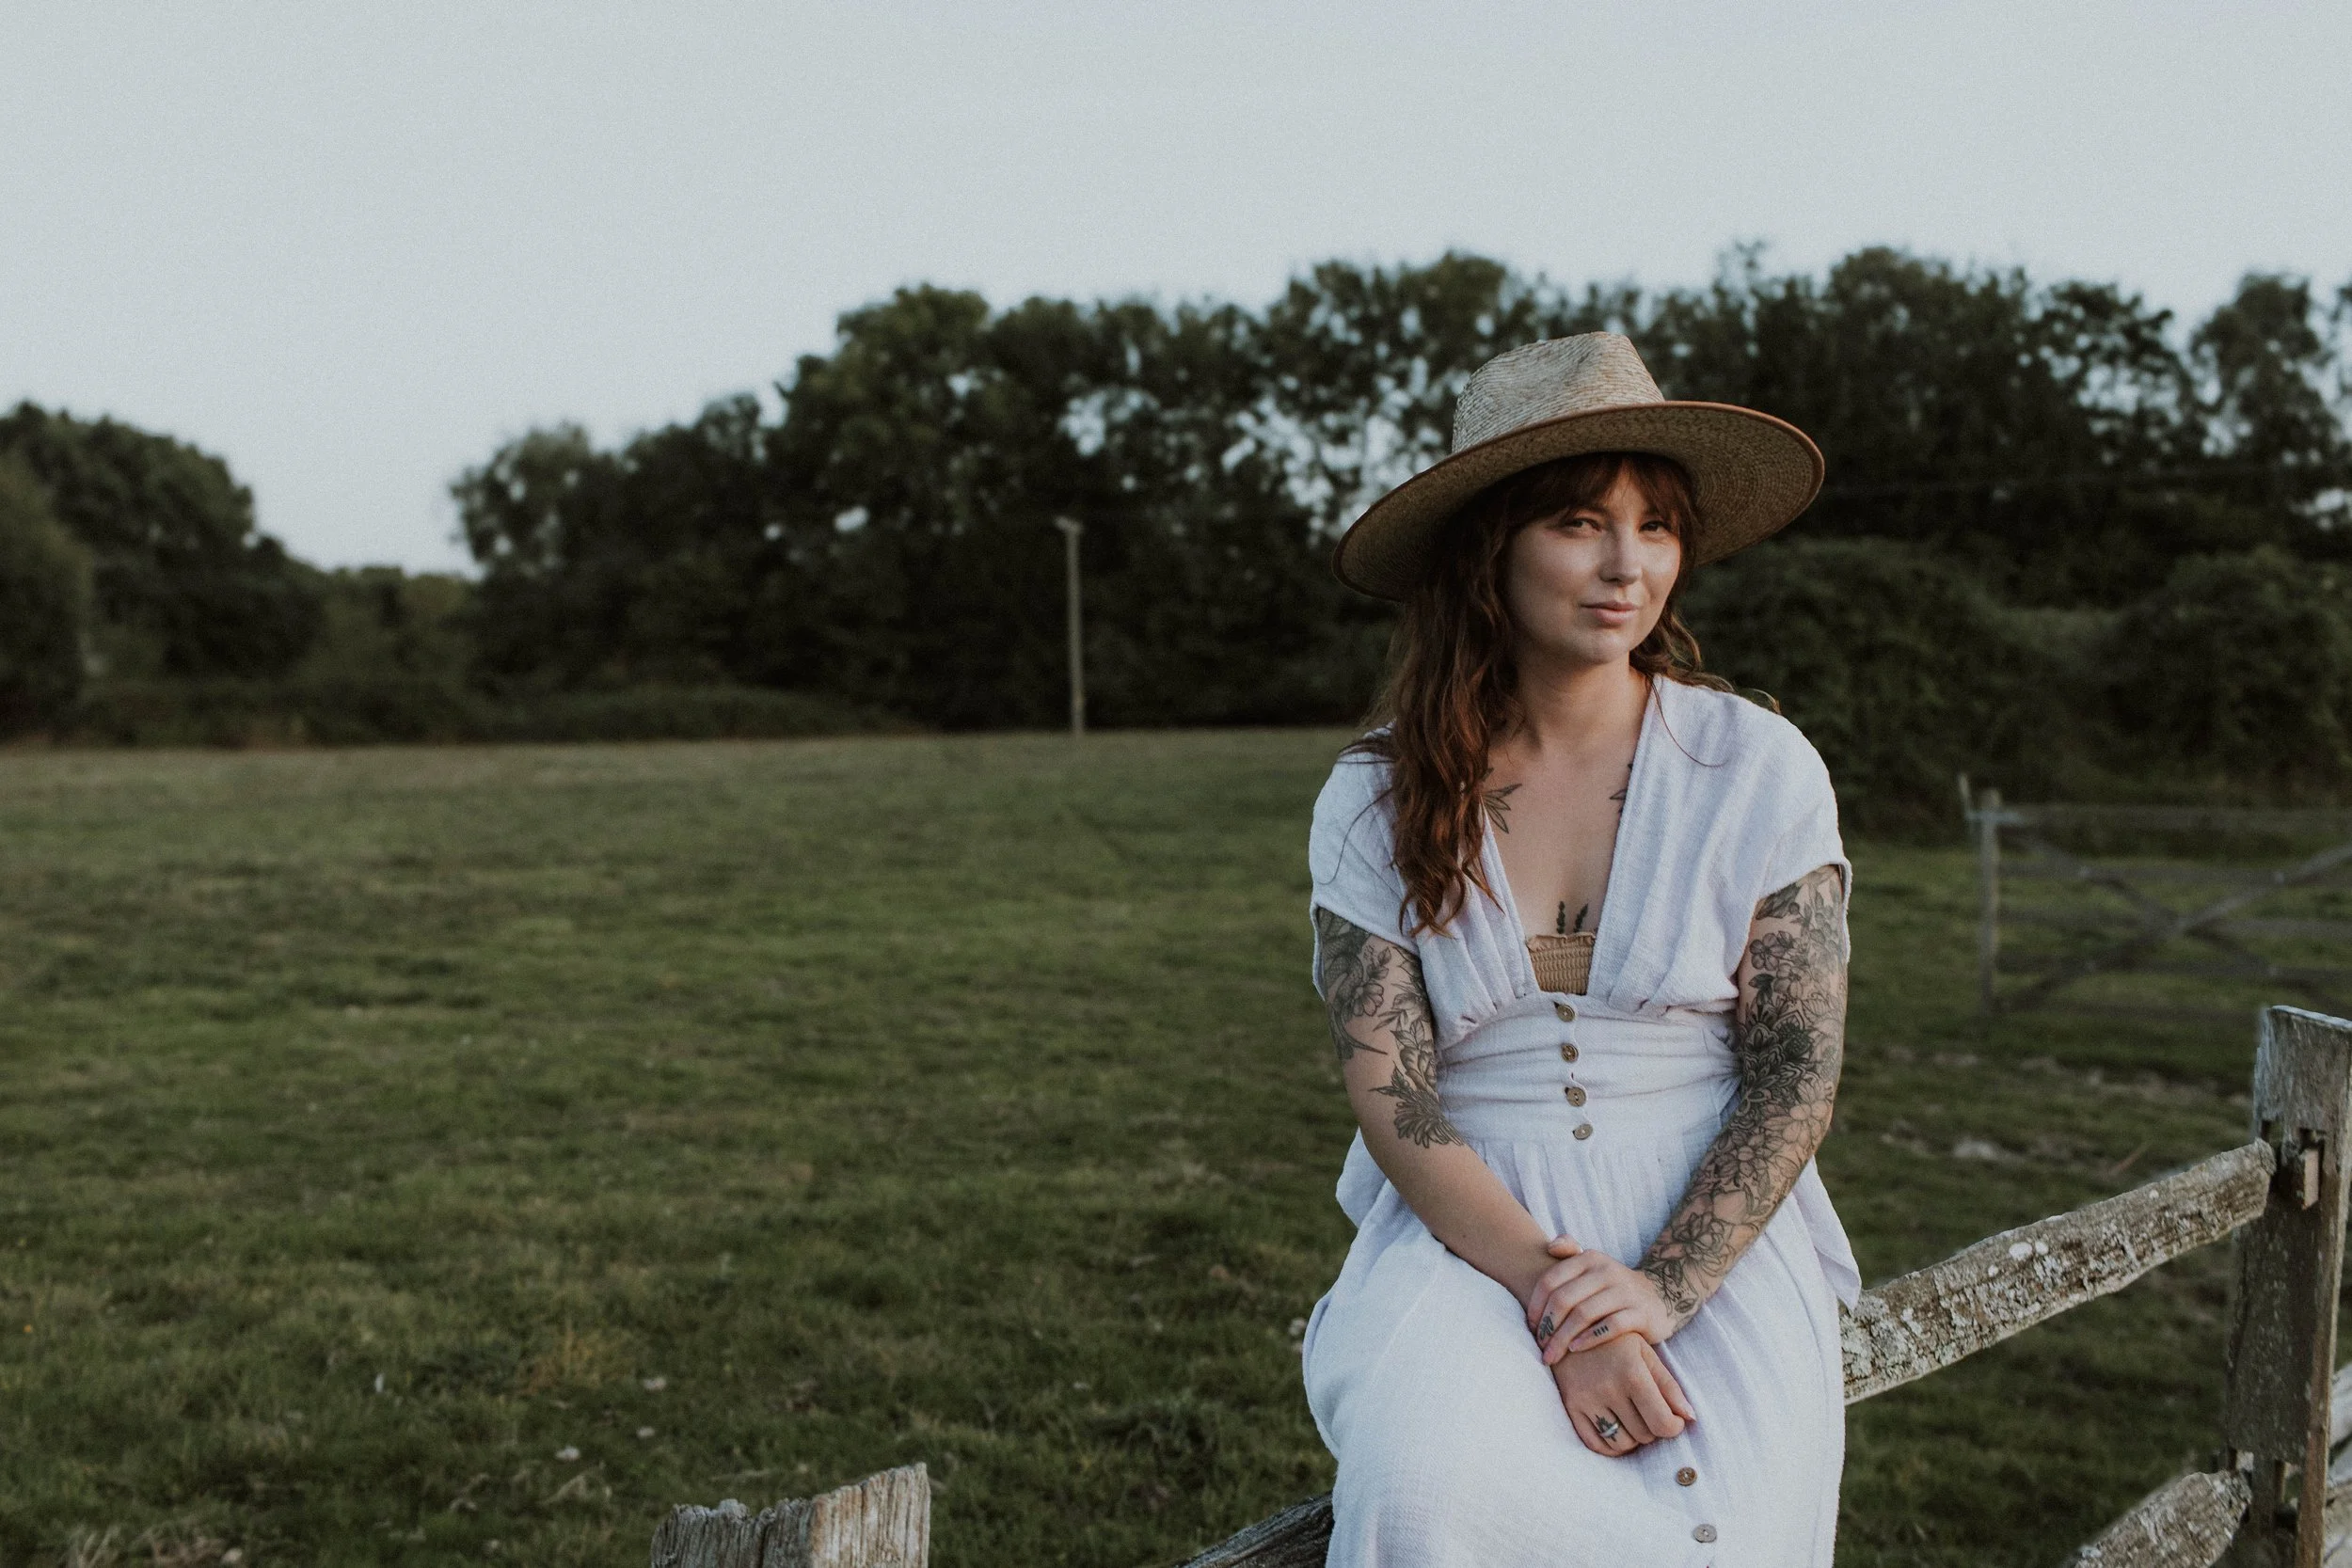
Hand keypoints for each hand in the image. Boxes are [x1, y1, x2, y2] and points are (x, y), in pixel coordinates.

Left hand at [1526, 1234, 1683, 1364]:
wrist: (1659, 1297)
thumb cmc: (1612, 1286)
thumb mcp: (1593, 1265)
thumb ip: (1569, 1252)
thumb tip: (1549, 1246)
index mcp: (1589, 1258)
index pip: (1551, 1280)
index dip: (1536, 1305)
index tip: (1530, 1326)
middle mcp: (1606, 1271)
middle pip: (1564, 1299)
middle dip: (1547, 1326)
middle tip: (1540, 1346)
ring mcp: (1625, 1292)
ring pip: (1584, 1314)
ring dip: (1563, 1337)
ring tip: (1552, 1354)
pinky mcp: (1640, 1313)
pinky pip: (1610, 1326)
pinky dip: (1590, 1339)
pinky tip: (1576, 1349)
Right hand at [1550, 1333, 1695, 1456]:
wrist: (1570, 1327)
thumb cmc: (1615, 1341)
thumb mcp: (1645, 1354)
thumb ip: (1669, 1386)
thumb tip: (1690, 1418)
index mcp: (1633, 1373)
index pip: (1662, 1423)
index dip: (1674, 1427)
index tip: (1674, 1419)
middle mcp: (1608, 1389)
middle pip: (1644, 1435)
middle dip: (1652, 1428)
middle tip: (1649, 1412)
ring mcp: (1586, 1399)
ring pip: (1621, 1443)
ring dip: (1633, 1438)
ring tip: (1633, 1419)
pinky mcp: (1570, 1406)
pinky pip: (1595, 1444)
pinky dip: (1611, 1445)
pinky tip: (1617, 1429)